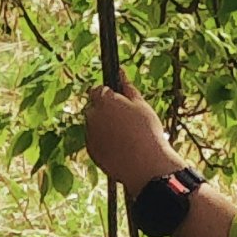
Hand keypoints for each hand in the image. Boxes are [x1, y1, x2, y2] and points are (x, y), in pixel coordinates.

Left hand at [81, 76, 178, 190]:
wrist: (145, 165)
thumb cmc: (147, 131)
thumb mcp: (141, 105)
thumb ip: (128, 87)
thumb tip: (121, 71)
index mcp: (104, 101)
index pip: (98, 90)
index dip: (109, 95)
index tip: (120, 101)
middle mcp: (92, 116)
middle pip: (94, 108)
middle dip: (105, 111)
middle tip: (126, 120)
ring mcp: (90, 134)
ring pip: (95, 125)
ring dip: (104, 127)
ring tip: (126, 136)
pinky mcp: (91, 151)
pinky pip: (95, 141)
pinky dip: (104, 142)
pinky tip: (121, 147)